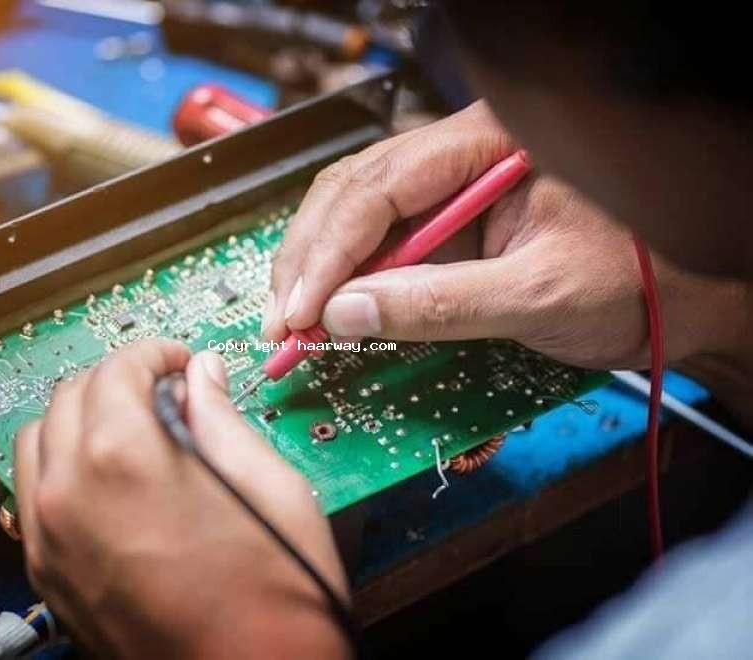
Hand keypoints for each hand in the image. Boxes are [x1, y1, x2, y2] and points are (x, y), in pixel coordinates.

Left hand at [14, 340, 349, 657]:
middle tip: (164, 391)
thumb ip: (223, 417)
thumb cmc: (274, 595)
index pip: (117, 368)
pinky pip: (34, 496)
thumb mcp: (271, 485)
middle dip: (117, 379)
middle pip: (70, 395)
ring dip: (81, 419)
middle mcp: (68, 495)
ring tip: (132, 431)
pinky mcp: (50, 576)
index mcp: (123, 459)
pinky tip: (110, 480)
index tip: (179, 361)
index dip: (155, 353)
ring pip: (38, 441)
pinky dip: (62, 468)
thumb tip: (202, 375)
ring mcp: (50, 540)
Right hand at [264, 100, 748, 371]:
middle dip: (308, 259)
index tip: (299, 310)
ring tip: (291, 322)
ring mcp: (448, 192)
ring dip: (315, 270)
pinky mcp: (446, 230)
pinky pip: (378, 247)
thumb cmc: (640, 280)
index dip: (329, 250)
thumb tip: (343, 312)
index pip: (381, 184)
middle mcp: (457, 156)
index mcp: (488, 141)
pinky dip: (345, 283)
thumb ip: (440, 303)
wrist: (686, 299)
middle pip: (352, 193)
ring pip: (353, 217)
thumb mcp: (539, 295)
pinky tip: (324, 311)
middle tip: (280, 322)